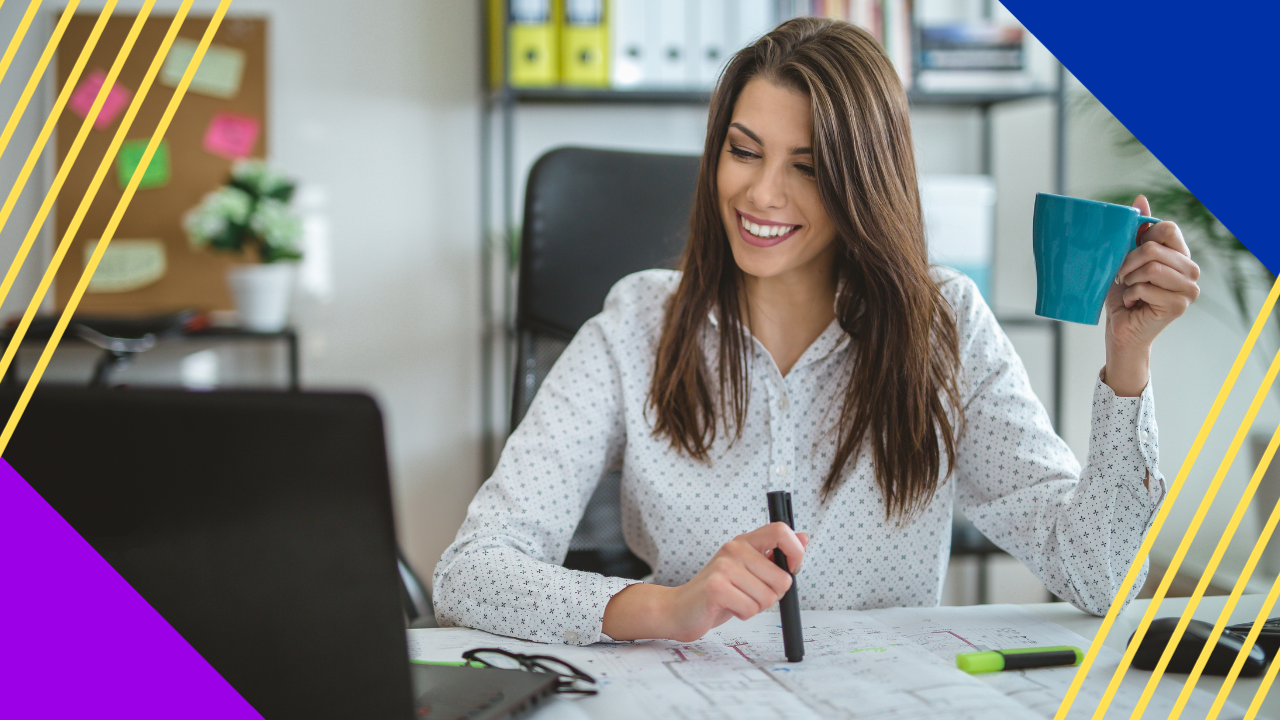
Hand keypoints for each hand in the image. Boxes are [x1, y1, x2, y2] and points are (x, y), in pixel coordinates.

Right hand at [601, 522, 807, 641]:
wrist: (679, 609)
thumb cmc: (718, 591)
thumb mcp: (748, 569)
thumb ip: (774, 555)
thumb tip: (804, 537)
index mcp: (744, 542)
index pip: (781, 531)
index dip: (796, 552)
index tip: (791, 570)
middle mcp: (734, 549)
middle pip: (782, 578)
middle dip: (772, 595)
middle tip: (749, 594)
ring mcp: (724, 567)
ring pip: (768, 597)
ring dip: (756, 607)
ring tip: (735, 600)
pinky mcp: (716, 587)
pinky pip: (750, 608)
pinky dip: (743, 614)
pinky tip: (728, 608)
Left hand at [1102, 195, 1199, 395]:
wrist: (1121, 329)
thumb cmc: (1123, 293)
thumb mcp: (1126, 257)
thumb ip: (1137, 230)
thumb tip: (1140, 199)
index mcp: (1180, 254)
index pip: (1168, 228)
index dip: (1141, 238)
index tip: (1130, 253)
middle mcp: (1191, 270)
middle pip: (1153, 248)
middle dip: (1128, 262)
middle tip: (1122, 276)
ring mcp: (1189, 289)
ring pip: (1151, 267)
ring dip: (1130, 278)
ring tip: (1129, 288)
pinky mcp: (1179, 305)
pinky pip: (1146, 287)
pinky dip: (1131, 294)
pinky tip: (1134, 303)